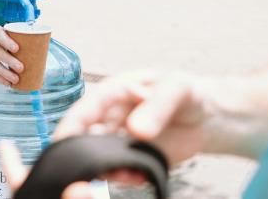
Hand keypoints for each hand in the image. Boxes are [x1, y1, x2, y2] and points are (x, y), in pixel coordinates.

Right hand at [0, 71, 206, 196]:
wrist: (205, 116)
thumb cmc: (185, 92)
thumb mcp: (176, 89)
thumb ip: (157, 106)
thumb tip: (136, 130)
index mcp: (111, 95)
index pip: (82, 112)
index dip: (69, 129)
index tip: (62, 147)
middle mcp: (108, 119)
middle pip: (82, 140)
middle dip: (83, 156)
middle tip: (97, 169)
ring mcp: (118, 141)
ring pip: (98, 159)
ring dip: (107, 170)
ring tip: (129, 175)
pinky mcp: (132, 160)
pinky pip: (120, 173)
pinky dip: (126, 178)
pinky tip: (141, 177)